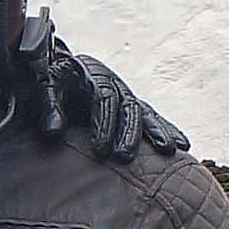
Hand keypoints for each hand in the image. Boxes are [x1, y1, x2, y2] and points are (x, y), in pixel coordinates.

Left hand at [22, 17, 186, 164]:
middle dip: (130, 133)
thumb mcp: (45, 88)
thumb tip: (53, 132)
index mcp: (93, 74)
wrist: (62, 70)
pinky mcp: (134, 106)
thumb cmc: (53, 82)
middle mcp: (115, 83)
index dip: (104, 124)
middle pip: (129, 106)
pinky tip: (183, 145)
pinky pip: (153, 118)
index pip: (104, 97)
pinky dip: (168, 129)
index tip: (100, 151)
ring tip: (169, 150)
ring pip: (145, 112)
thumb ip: (48, 107)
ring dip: (158, 131)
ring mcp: (127, 94)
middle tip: (125, 158)